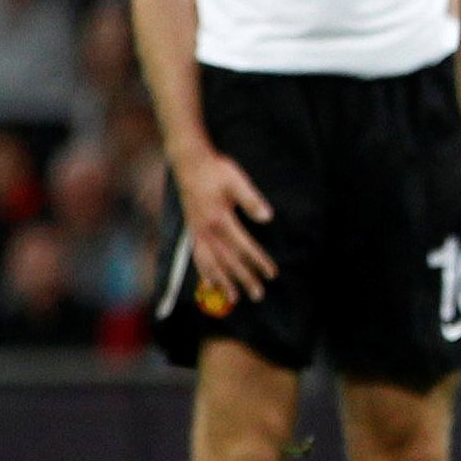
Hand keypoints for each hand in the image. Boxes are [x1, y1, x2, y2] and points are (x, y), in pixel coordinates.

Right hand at [176, 146, 275, 303]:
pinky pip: (197, 257)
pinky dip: (204, 272)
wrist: (188, 162)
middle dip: (244, 278)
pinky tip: (210, 284)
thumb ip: (251, 200)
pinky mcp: (191, 231)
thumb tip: (267, 218)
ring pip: (210, 263)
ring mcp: (197, 232)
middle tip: (258, 295)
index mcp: (220, 219)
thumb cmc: (215, 170)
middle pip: (228, 260)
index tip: (272, 274)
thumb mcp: (237, 180)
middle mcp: (206, 230)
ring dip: (223, 282)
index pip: (244, 247)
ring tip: (234, 298)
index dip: (259, 261)